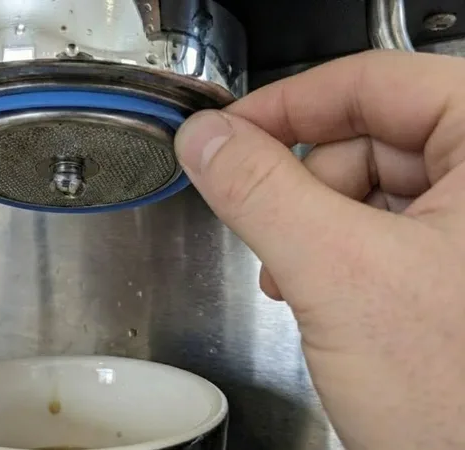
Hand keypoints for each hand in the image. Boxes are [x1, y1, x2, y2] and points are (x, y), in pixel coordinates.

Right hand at [175, 50, 464, 448]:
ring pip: (372, 186)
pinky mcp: (464, 266)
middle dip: (301, 186)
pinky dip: (342, 253)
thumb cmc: (460, 399)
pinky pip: (388, 229)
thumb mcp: (338, 275)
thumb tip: (206, 139)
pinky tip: (325, 295)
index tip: (226, 135)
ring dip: (316, 227)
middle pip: (370, 135)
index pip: (372, 81)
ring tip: (296, 280)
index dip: (285, 106)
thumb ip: (260, 192)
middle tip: (265, 229)